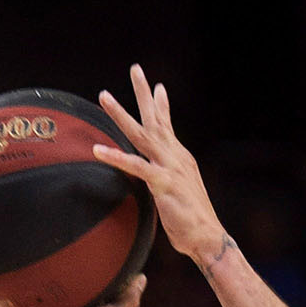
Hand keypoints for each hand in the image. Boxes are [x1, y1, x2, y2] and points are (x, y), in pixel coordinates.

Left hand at [93, 68, 226, 270]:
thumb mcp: (179, 194)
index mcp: (179, 158)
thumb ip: (167, 181)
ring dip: (121, 114)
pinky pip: (135, 166)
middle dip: (144, 93)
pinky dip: (116, 157)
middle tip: (135, 68)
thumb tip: (159, 180)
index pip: (168, 125)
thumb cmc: (192, 222)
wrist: (207, 238)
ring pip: (141, 134)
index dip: (161, 105)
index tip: (156, 85)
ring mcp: (169, 167)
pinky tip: (98, 149)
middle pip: (156, 119)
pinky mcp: (162, 183)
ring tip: (105, 96)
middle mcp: (175, 156)